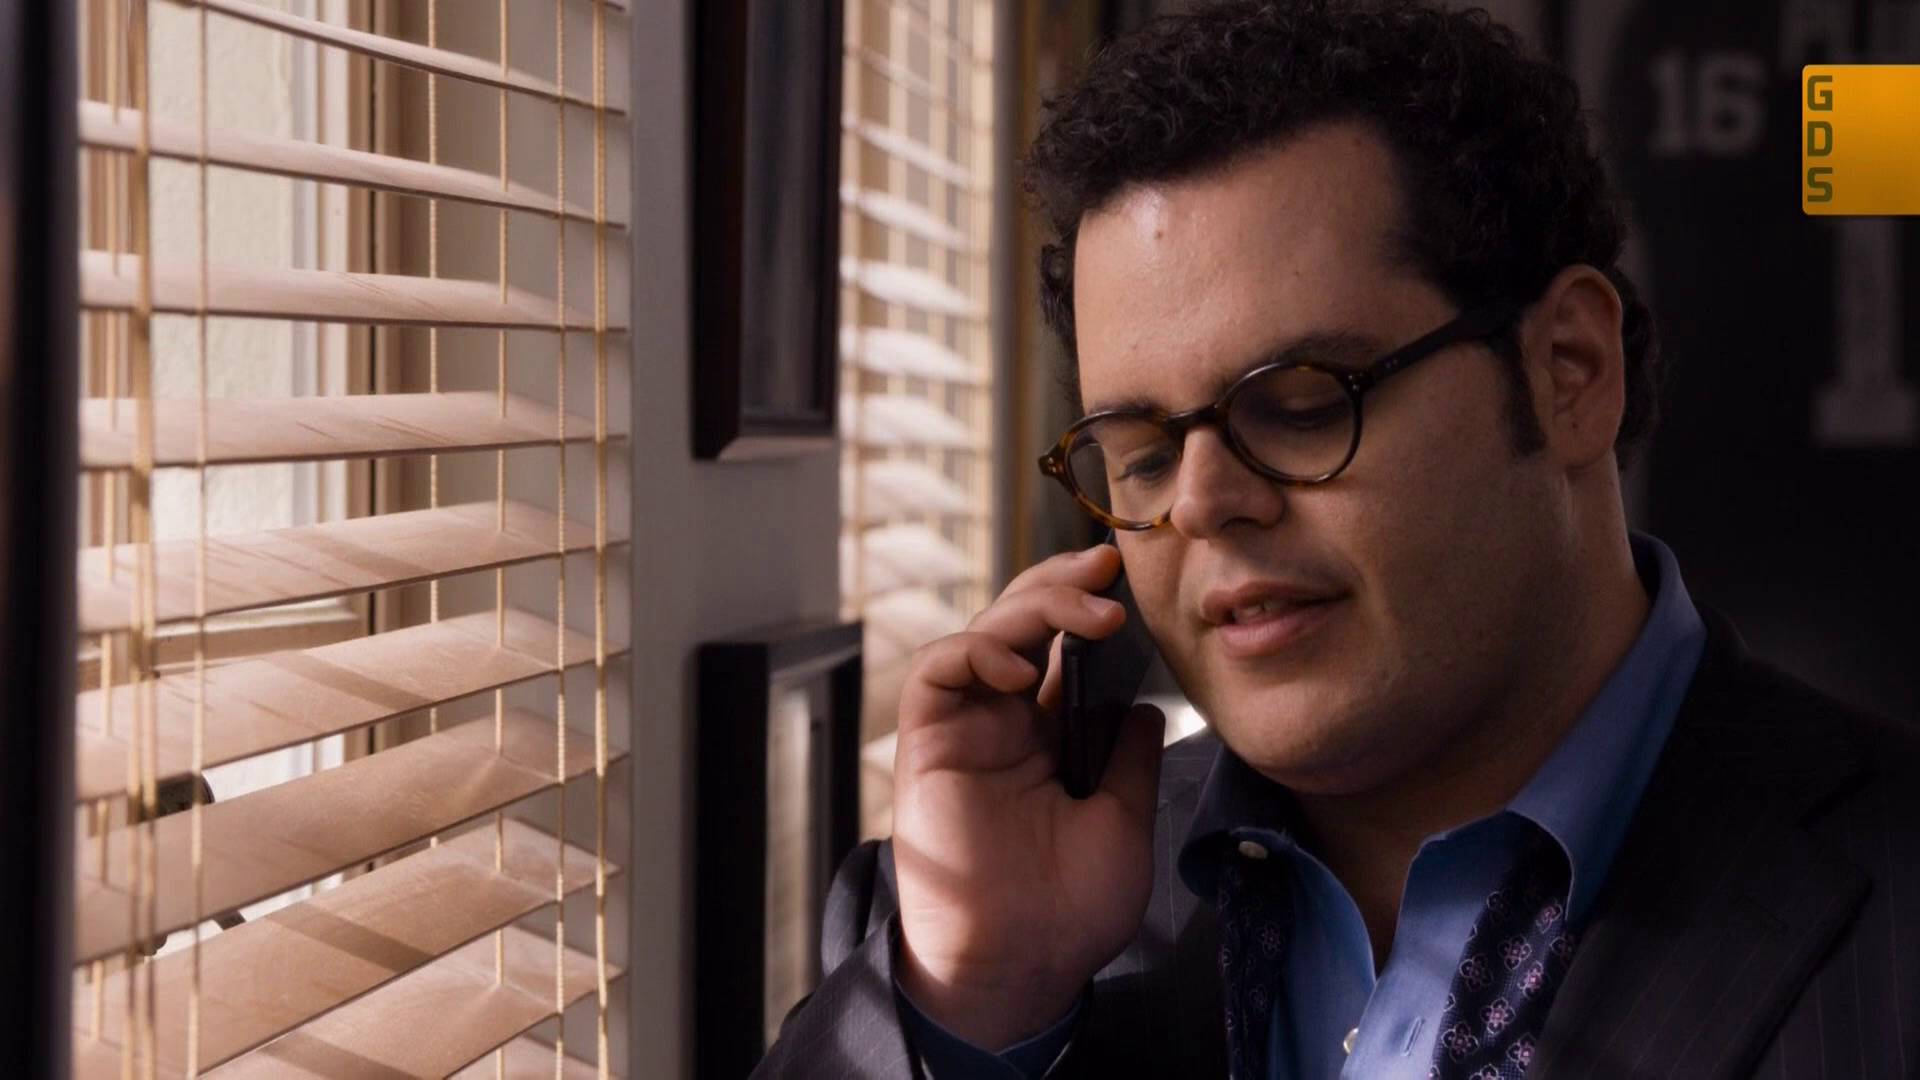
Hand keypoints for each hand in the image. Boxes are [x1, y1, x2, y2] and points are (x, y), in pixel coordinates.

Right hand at [891, 543, 1165, 1049]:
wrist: (1019, 965)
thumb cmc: (1068, 909)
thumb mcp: (1124, 821)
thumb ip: (1127, 758)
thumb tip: (1145, 706)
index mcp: (1047, 736)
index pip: (1060, 647)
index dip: (1085, 604)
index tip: (1126, 580)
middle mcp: (1002, 722)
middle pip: (1021, 624)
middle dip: (1062, 584)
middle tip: (1108, 568)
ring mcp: (964, 729)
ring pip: (984, 633)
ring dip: (1034, 608)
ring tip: (1091, 616)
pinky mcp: (929, 744)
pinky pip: (939, 671)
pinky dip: (978, 652)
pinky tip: (1025, 671)